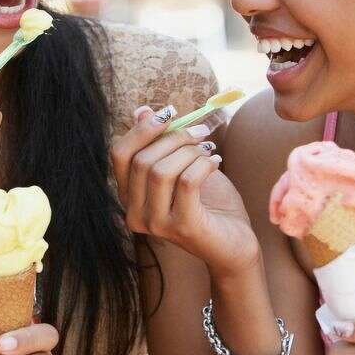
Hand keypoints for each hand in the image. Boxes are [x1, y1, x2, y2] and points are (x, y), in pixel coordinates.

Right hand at [110, 105, 258, 276]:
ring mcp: (156, 224)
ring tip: (209, 150)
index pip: (119, 154)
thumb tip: (142, 111)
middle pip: (141, 161)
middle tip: (201, 131)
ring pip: (161, 171)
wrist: (235, 243)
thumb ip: (160, 143)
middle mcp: (135, 213)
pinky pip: (187, 183)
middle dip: (174, 138)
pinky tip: (216, 162)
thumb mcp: (182, 166)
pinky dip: (203, 165)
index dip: (141, 129)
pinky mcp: (182, 227)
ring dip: (189, 152)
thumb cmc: (208, 204)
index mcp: (130, 196)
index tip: (169, 113)